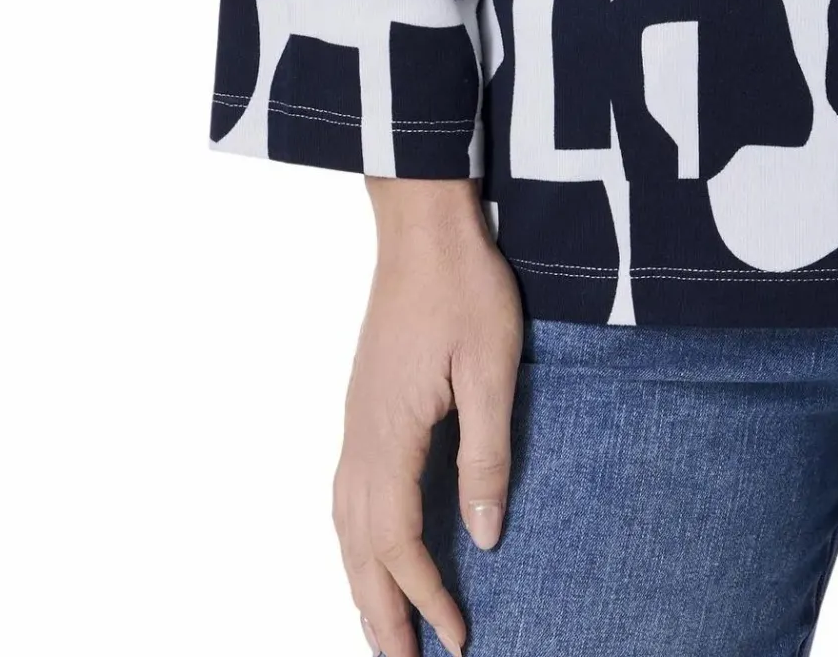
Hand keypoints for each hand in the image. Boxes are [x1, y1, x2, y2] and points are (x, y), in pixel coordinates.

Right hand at [335, 179, 523, 656]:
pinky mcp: (363, 404)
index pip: (398, 542)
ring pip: (345, 524)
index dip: (426, 598)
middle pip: (358, 547)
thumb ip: (486, 453)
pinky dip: (356, 538)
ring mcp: (355, 419)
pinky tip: (370, 549)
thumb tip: (484, 535)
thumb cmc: (464, 285)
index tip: (458, 639)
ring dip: (361, 581)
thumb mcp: (492, 368)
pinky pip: (347, 493)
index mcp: (389, 434)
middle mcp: (360, 436)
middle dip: (378, 612)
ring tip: (381, 629)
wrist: (423, 221)